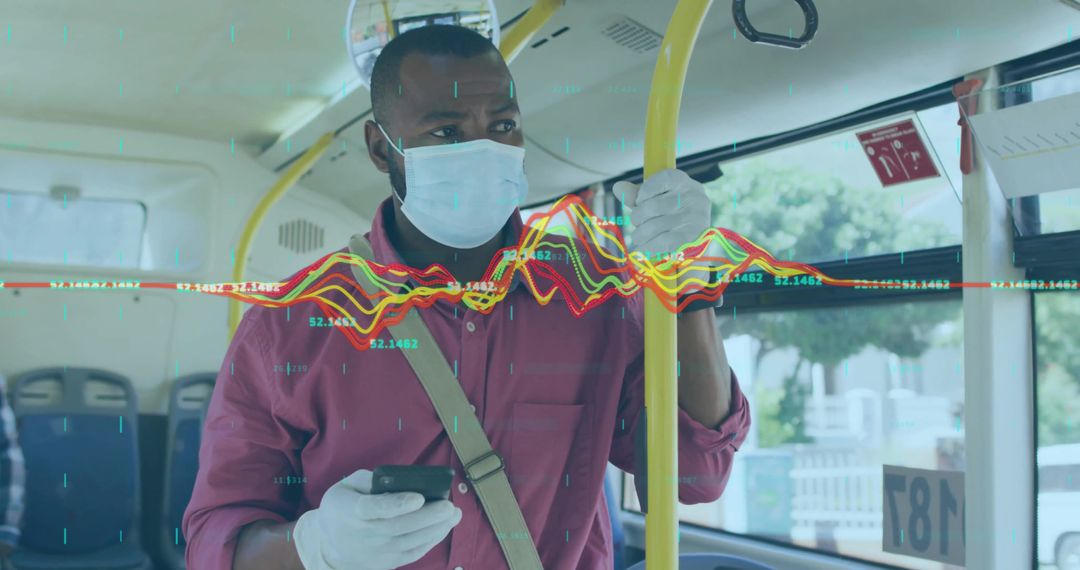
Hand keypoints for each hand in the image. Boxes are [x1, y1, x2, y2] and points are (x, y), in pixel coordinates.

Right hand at [293, 469, 461, 569]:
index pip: (377, 508)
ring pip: (412, 541)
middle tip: (450, 506)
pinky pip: (414, 552)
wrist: (328, 546)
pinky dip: (431, 541)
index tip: (418, 497)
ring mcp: (378, 552)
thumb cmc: (342, 508)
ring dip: (436, 529)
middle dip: (429, 516)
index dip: (398, 504)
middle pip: (401, 526)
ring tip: (454, 514)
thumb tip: (396, 479)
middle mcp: (366, 534)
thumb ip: (369, 479)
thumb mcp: (345, 486)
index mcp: (353, 511)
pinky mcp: (388, 562)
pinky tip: (444, 527)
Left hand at [614, 169, 717, 292]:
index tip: (640, 201)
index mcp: (683, 182)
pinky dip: (646, 248)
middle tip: (638, 224)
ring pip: (654, 226)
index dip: (644, 192)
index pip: (662, 179)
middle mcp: (693, 197)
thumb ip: (637, 195)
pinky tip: (642, 250)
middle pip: (653, 206)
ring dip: (639, 235)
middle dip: (637, 217)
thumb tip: (617, 187)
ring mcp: (695, 219)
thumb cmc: (671, 216)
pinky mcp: (692, 239)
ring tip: (639, 238)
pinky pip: (661, 243)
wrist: (694, 243)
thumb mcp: (655, 200)